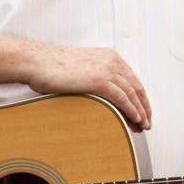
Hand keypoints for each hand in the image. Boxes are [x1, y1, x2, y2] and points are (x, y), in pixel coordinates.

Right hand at [24, 46, 151, 130]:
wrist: (37, 61)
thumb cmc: (51, 67)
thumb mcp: (80, 69)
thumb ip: (93, 77)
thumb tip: (100, 96)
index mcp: (109, 57)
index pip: (132, 79)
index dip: (139, 97)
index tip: (143, 111)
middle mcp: (112, 61)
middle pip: (136, 87)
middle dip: (144, 107)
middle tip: (146, 123)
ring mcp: (107, 69)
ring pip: (132, 94)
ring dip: (141, 112)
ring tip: (143, 126)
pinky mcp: (100, 80)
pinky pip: (122, 98)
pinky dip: (131, 110)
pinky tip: (135, 120)